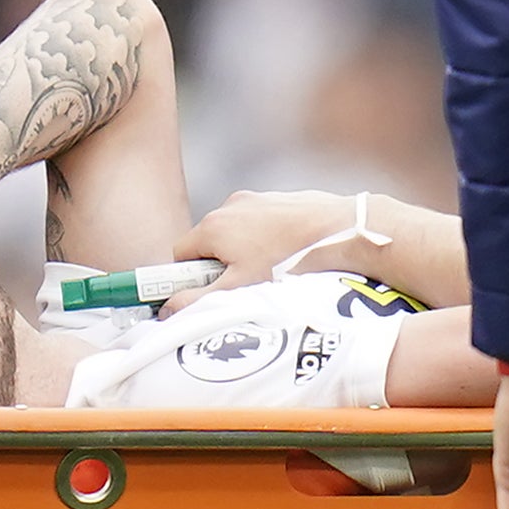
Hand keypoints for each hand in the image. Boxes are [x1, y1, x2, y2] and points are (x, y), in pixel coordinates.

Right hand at [166, 190, 362, 306]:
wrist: (341, 231)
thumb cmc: (288, 261)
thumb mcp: (239, 289)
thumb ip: (198, 301)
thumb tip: (166, 310)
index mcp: (212, 226)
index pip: (180, 255)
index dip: (188, 279)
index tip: (205, 294)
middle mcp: (229, 206)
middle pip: (208, 244)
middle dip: (220, 267)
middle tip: (244, 289)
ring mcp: (257, 199)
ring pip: (237, 234)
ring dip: (245, 254)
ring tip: (273, 275)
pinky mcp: (281, 199)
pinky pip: (262, 224)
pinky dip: (268, 241)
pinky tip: (290, 258)